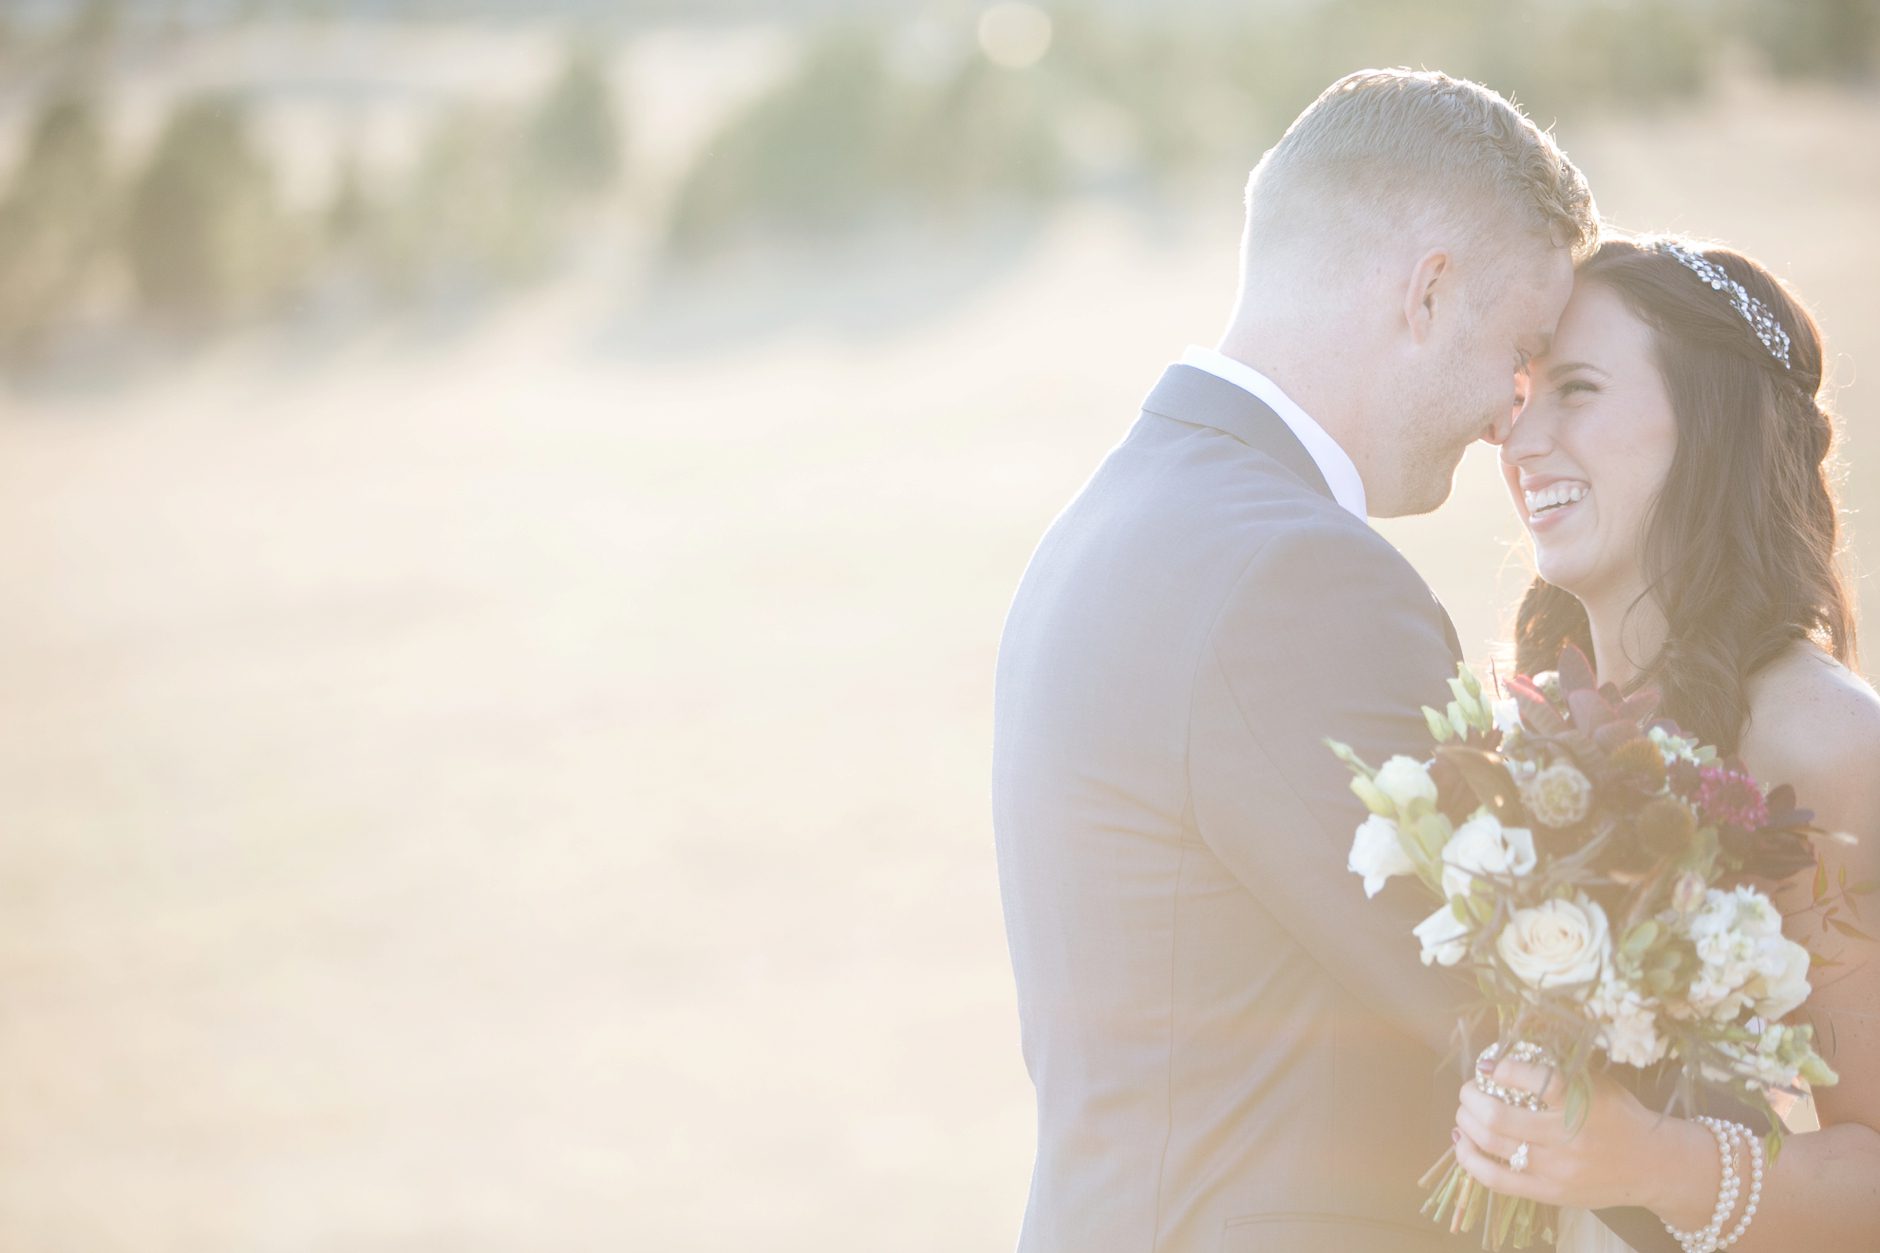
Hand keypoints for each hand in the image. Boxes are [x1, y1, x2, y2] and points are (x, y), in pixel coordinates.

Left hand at [1451, 1055, 1712, 1222]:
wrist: (1654, 1165)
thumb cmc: (1621, 1116)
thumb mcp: (1598, 1084)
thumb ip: (1558, 1071)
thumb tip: (1506, 1057)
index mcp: (1580, 1104)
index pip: (1533, 1081)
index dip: (1501, 1068)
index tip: (1489, 1064)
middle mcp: (1566, 1138)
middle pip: (1498, 1117)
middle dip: (1472, 1098)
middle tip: (1469, 1089)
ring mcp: (1556, 1170)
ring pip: (1493, 1146)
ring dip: (1467, 1123)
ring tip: (1464, 1112)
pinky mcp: (1549, 1192)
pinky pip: (1497, 1179)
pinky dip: (1470, 1159)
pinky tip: (1462, 1143)